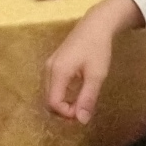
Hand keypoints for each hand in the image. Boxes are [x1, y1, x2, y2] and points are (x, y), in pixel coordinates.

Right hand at [45, 0, 142, 123]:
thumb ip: (87, 98)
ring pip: (49, 94)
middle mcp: (49, 69)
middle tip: (83, 110)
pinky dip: (61, 95)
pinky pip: (52, 86)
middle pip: (48, 100)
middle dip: (64, 111)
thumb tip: (82, 121)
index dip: (67, 114)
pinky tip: (76, 94)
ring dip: (62, 104)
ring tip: (81, 103)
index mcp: (58, 71)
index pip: (53, 103)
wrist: (95, 25)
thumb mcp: (96, 75)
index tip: (84, 112)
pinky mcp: (53, 63)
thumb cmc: (97, 49)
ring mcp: (49, 65)